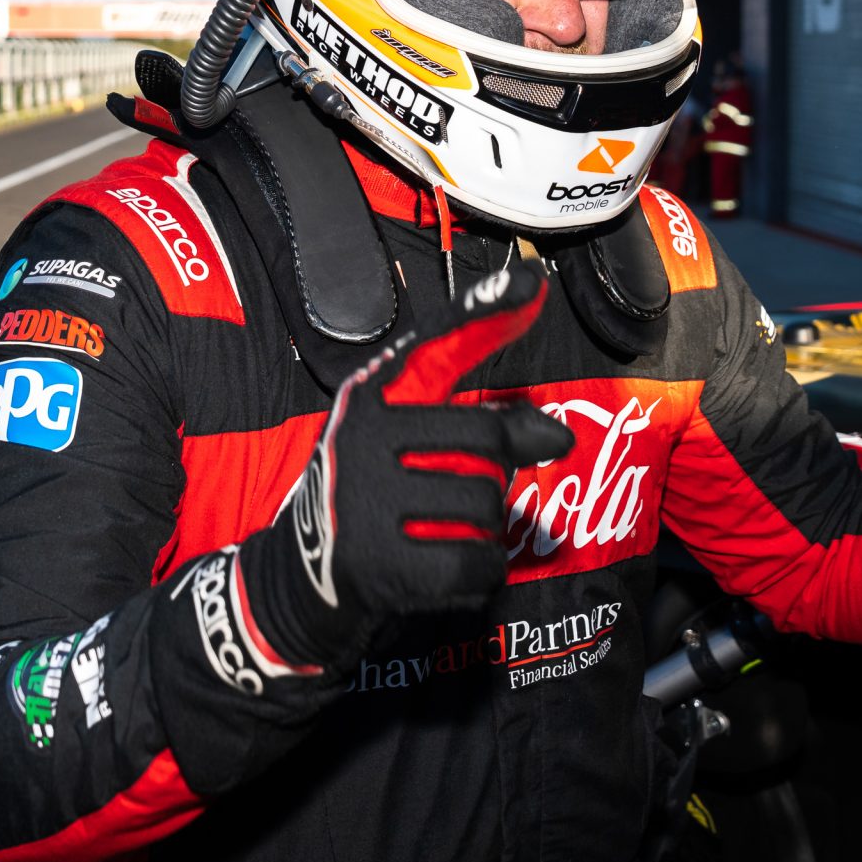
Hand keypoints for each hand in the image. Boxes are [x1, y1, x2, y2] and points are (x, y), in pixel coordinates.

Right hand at [236, 265, 573, 671]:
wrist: (302, 579)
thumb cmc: (375, 497)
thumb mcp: (415, 447)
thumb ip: (488, 426)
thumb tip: (559, 436)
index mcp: (372, 396)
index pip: (437, 345)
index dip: (487, 312)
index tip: (532, 281)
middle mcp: (362, 436)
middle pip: (488, 443)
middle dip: (491, 476)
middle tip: (452, 493)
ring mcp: (365, 500)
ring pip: (486, 505)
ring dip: (481, 527)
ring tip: (436, 530)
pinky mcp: (378, 565)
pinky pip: (476, 561)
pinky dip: (477, 572)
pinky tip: (445, 567)